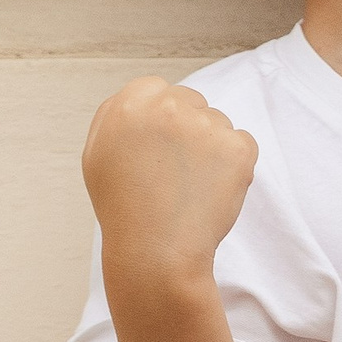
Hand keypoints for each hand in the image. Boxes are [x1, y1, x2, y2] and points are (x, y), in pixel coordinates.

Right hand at [83, 79, 257, 297]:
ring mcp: (206, 125)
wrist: (156, 253)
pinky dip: (235, 166)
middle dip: (189, 130)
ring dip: (212, 149)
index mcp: (129, 103)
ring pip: (219, 123)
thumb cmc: (124, 210)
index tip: (161, 148)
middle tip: (176, 173)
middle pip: (192, 102)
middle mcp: (168, 106)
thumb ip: (116, 117)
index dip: (162, 120)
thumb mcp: (98, 155)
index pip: (158, 88)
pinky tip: (211, 191)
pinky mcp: (237, 148)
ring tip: (190, 187)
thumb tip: (141, 98)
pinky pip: (243, 145)